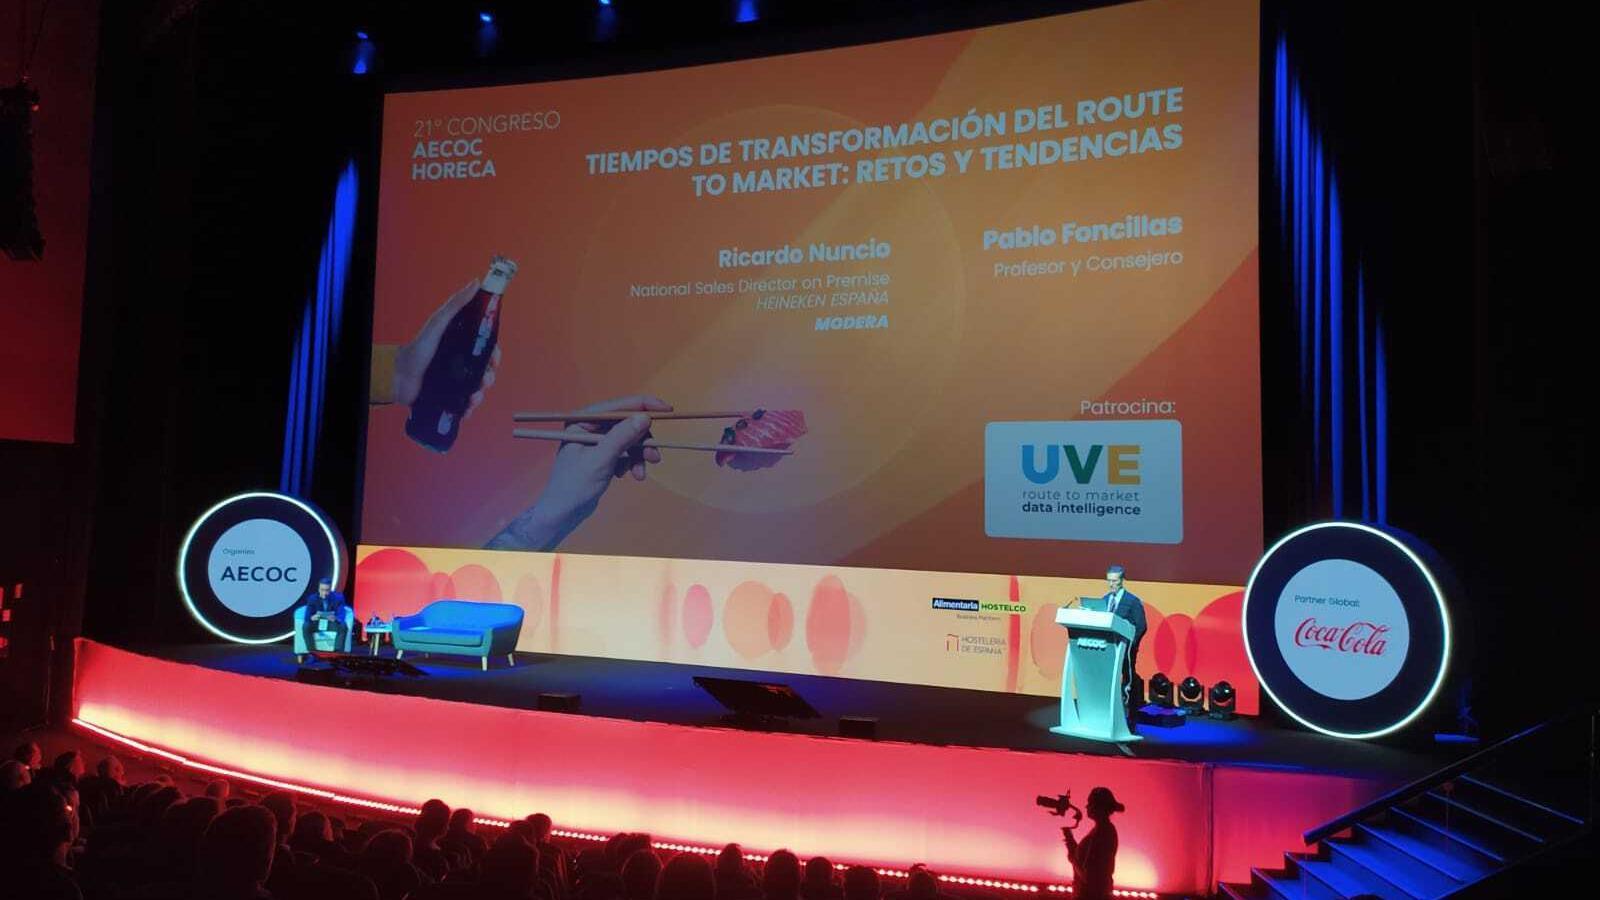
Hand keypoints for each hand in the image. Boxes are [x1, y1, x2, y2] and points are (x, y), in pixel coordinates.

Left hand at [393, 278, 500, 415]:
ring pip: (478, 389)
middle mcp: (460, 364)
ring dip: (481, 393)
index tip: (495, 357)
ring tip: (474, 395)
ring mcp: (455, 382)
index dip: (495, 354)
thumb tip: (475, 283)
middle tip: (485, 378)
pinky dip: (470, 408)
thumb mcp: (439, 323)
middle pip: (485, 371)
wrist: (399, 376)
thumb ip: (456, 304)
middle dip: (489, 376)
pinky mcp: (449, 398)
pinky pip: (465, 404)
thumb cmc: (417, 349)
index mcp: (461, 347)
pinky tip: (468, 407)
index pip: (486, 350)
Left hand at [488, 395, 672, 550]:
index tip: (667, 410)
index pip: (618, 406)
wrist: (563, 513)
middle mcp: (589, 427)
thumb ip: (621, 437)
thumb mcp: (600, 460)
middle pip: (627, 423)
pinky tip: (626, 475)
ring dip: (639, 455)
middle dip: (643, 441)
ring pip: (629, 439)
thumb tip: (644, 417)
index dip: (644, 405)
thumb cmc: (574, 486)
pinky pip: (626, 451)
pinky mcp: (603, 455)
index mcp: (581, 421)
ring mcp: (597, 441)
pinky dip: (631, 462)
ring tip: (640, 474)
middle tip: (656, 457)